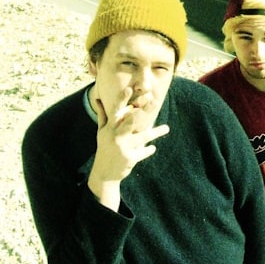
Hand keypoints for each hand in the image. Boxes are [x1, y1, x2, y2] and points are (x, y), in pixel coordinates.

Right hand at [88, 86, 169, 207]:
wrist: (104, 174)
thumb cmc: (104, 148)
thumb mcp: (102, 132)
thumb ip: (103, 115)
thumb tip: (97, 99)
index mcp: (110, 127)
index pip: (116, 110)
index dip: (121, 99)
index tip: (128, 89)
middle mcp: (115, 135)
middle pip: (131, 120)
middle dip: (143, 111)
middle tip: (154, 102)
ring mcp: (122, 147)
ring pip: (142, 136)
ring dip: (155, 132)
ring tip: (166, 128)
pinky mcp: (129, 158)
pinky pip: (143, 152)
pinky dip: (148, 150)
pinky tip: (152, 148)